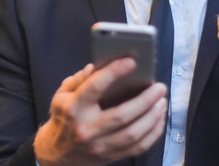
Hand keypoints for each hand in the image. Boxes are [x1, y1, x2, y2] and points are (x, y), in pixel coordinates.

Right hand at [33, 58, 167, 165]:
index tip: (131, 61)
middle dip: (145, 100)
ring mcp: (99, 146)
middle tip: (159, 87)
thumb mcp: (62, 95)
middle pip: (121, 115)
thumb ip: (79, 79)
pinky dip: (152, 133)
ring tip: (162, 101)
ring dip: (152, 117)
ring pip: (133, 134)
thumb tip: (96, 66)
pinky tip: (159, 119)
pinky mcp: (110, 157)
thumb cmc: (63, 118)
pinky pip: (137, 147)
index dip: (113, 72)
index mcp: (73, 108)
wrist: (56, 154)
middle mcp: (86, 129)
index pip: (94, 87)